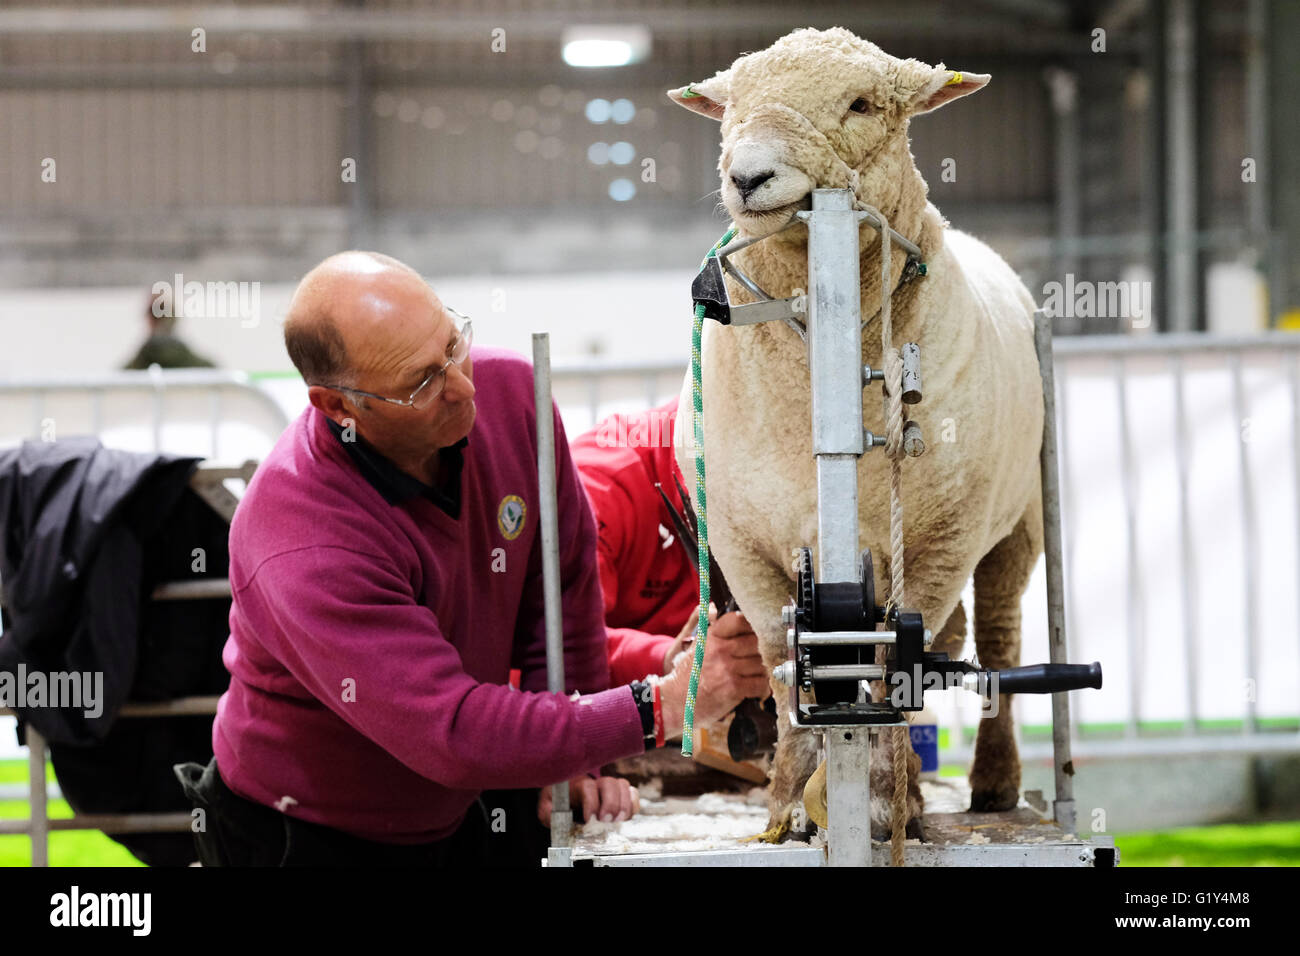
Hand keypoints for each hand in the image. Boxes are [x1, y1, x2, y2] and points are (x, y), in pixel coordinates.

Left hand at [537, 775, 639, 825]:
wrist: (564, 795)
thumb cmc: (557, 802)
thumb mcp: (547, 808)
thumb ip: (549, 814)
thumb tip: (555, 818)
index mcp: (577, 785)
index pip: (588, 787)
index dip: (591, 802)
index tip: (590, 818)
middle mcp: (595, 783)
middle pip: (609, 783)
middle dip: (611, 803)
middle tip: (607, 820)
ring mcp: (608, 787)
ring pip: (622, 785)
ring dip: (624, 804)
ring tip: (619, 820)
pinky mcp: (619, 794)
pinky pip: (632, 793)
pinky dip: (634, 803)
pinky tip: (627, 816)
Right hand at [657, 605, 769, 736]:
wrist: (674, 703)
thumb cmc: (686, 677)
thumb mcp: (696, 647)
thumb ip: (710, 631)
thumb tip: (714, 608)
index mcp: (711, 636)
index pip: (739, 619)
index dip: (751, 627)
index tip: (753, 636)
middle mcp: (720, 649)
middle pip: (756, 642)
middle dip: (758, 653)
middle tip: (755, 662)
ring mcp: (727, 668)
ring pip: (761, 664)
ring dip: (761, 673)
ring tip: (753, 678)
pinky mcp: (734, 688)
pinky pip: (761, 683)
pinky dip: (762, 689)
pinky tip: (756, 691)